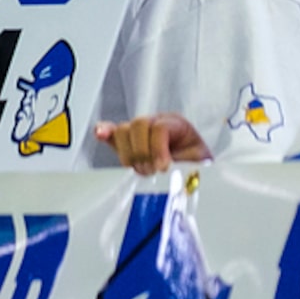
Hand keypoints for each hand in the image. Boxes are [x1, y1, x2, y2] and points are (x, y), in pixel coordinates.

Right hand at [93, 115, 212, 174]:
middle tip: (151, 171)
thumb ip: (188, 164)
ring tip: (140, 170)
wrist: (196, 176)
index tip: (163, 168)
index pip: (159, 127)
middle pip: (138, 124)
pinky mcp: (127, 143)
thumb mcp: (200, 165)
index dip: (158, 148)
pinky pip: (112, 134)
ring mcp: (140, 132)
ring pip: (122, 131)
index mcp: (177, 125)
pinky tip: (99, 134)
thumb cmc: (199, 170)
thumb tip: (176, 169)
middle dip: (142, 152)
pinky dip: (104, 132)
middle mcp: (156, 123)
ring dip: (127, 153)